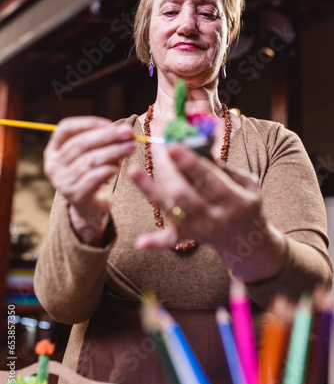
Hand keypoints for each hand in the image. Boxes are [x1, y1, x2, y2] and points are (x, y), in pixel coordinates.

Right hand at [44, 116, 134, 243]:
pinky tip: (119, 166)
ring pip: (90, 160)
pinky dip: (109, 169)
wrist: (91, 207)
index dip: (87, 123)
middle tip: (128, 132)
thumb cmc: (93, 175)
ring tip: (130, 147)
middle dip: (107, 136)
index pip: (65, 128)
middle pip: (80, 143)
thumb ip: (103, 141)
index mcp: (53, 150)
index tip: (109, 122)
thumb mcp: (94, 154)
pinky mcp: (75, 195)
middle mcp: (53, 165)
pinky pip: (94, 177)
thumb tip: (124, 131)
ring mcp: (62, 181)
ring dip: (113, 151)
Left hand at [128, 144, 285, 282]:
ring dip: (150, 189)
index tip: (173, 144)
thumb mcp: (246, 183)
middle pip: (183, 193)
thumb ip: (221, 166)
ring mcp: (198, 228)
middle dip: (167, 168)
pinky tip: (139, 242)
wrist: (247, 242)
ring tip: (133, 170)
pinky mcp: (186, 236)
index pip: (209, 180)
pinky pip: (167, 240)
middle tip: (156, 146)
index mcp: (234, 202)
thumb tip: (194, 141)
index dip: (190, 163)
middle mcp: (214, 217)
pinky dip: (154, 242)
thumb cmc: (246, 203)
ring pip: (170, 208)